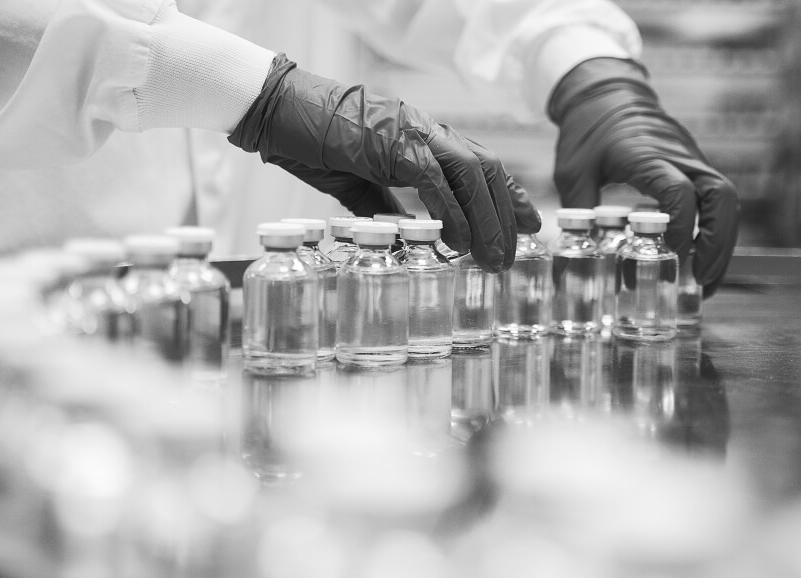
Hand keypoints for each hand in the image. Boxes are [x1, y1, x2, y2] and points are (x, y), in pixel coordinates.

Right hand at [229, 54, 540, 271]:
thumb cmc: (312, 141)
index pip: (478, 165)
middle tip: (516, 250)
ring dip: (487, 219)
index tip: (524, 223)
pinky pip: (433, 182)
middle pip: (486, 170)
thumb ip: (387, 206)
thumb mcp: (359, 182)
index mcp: (421, 138)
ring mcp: (411, 134)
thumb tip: (408, 235)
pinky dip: (450, 214)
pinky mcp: (392, 144)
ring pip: (471, 174)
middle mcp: (425, 132)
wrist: (276, 110)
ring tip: (492, 258)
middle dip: (507, 212)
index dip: (506, 195)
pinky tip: (459, 243)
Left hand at [548, 58, 738, 295]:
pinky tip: (697, 256)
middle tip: (703, 279)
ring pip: (726, 200)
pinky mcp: (693, 164)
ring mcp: (692, 159)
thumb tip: (581, 252)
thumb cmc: (588, 128)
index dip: (680, 229)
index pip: (681, 194)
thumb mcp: (573, 171)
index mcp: (650, 156)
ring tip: (705, 279)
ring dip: (722, 240)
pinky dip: (713, 228)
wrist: (606, 90)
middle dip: (719, 242)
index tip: (670, 255)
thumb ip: (580, 211)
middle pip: (723, 198)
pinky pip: (716, 198)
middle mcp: (681, 157)